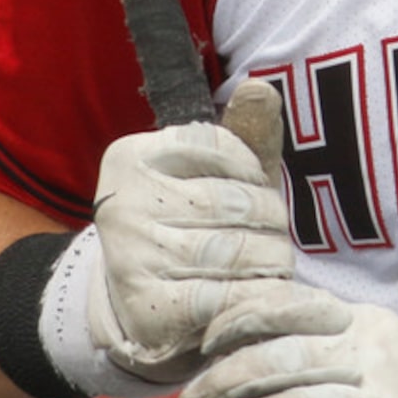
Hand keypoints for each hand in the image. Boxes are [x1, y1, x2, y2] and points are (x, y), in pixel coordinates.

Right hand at [87, 80, 294, 382]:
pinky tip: (262, 296)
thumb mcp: (221, 176)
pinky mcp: (147, 307)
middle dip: (271, 221)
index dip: (254, 172)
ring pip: (233, 249)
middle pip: (232, 201)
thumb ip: (245, 134)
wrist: (150, 309)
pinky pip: (222, 296)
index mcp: (131, 156)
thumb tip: (259, 88)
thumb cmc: (197, 227)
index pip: (220, 145)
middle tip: (275, 237)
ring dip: (271, 261)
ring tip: (271, 266)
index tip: (256, 190)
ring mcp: (130, 256)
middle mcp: (122, 202)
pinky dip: (255, 297)